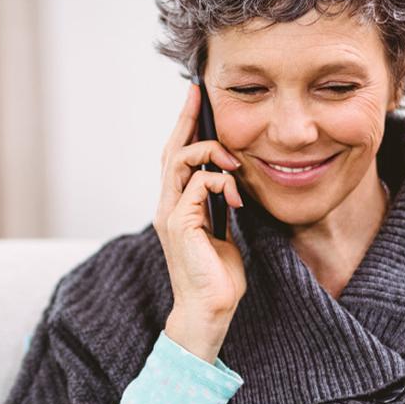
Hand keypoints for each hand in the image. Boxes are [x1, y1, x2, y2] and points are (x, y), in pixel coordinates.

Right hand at [154, 82, 246, 362]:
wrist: (210, 310)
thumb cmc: (218, 276)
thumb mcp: (223, 230)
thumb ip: (219, 204)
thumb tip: (230, 181)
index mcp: (176, 205)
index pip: (176, 157)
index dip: (185, 127)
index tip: (196, 100)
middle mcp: (167, 205)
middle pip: (171, 150)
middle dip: (186, 119)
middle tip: (198, 93)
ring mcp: (170, 214)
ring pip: (179, 162)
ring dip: (209, 151)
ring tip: (234, 158)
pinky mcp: (180, 225)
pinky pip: (197, 185)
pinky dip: (219, 180)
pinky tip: (237, 192)